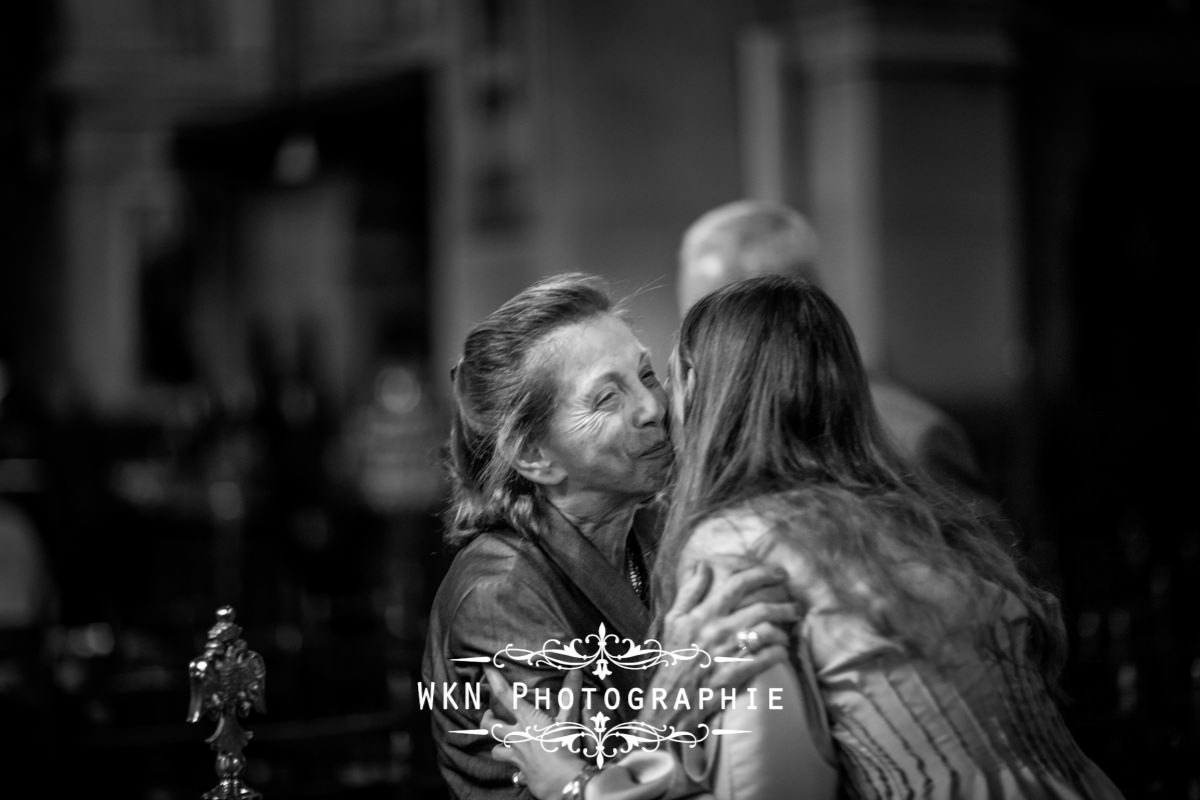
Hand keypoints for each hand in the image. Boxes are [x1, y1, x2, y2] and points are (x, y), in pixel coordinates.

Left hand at [483, 667, 589, 799]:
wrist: (564, 782)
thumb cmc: (565, 747)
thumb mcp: (570, 719)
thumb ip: (570, 695)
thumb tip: (575, 672)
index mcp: (527, 720)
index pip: (506, 695)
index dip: (495, 681)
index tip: (485, 668)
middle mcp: (517, 737)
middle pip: (491, 726)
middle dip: (487, 718)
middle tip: (488, 715)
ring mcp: (517, 757)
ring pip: (496, 750)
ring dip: (498, 746)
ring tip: (502, 743)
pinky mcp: (522, 774)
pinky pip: (514, 772)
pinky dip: (516, 769)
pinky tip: (521, 769)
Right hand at [641, 562, 798, 730]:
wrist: (670, 699)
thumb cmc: (673, 657)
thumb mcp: (674, 620)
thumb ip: (690, 591)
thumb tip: (703, 565)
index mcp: (702, 614)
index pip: (737, 584)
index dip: (763, 574)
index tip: (779, 574)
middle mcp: (715, 630)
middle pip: (761, 608)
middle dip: (784, 605)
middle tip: (795, 607)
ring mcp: (726, 653)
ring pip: (767, 633)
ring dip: (783, 631)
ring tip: (787, 633)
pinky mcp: (734, 675)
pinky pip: (766, 659)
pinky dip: (779, 653)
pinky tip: (781, 652)